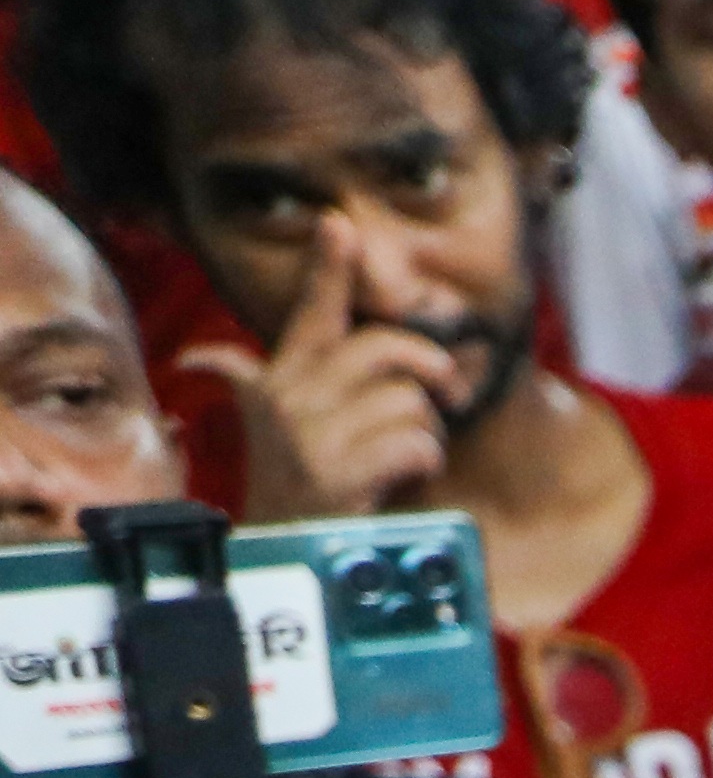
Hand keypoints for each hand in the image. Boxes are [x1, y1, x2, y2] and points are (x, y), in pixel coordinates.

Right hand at [174, 218, 469, 521]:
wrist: (281, 552)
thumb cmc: (294, 486)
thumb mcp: (273, 428)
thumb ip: (250, 383)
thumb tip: (199, 360)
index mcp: (281, 380)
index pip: (311, 314)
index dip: (328, 269)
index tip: (340, 225)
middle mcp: (289, 398)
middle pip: (384, 349)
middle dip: (430, 367)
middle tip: (448, 392)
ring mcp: (309, 434)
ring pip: (408, 400)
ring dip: (426, 429)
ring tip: (404, 453)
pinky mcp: (335, 471)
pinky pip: (415, 441)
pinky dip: (426, 459)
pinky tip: (405, 476)